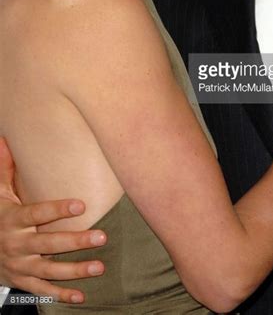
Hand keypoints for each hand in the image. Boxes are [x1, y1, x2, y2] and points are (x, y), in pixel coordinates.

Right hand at [0, 137, 105, 304]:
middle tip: (102, 236)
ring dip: (75, 270)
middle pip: (49, 243)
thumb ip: (5, 168)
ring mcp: (20, 265)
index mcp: (13, 219)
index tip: (81, 204)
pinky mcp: (23, 281)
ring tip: (99, 266)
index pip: (37, 213)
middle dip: (76, 241)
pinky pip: (43, 291)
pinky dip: (61, 295)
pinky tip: (81, 295)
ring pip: (50, 270)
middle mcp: (17, 244)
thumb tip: (6, 138)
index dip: (58, 209)